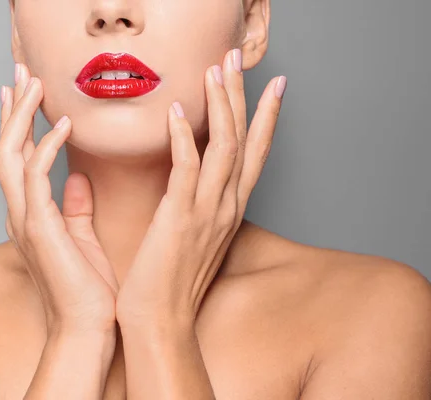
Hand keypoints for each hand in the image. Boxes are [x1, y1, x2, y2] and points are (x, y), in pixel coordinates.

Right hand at [0, 63, 118, 334]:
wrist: (88, 328)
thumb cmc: (88, 288)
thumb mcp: (82, 237)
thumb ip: (75, 206)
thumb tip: (78, 177)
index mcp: (32, 214)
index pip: (18, 158)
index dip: (19, 123)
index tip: (26, 94)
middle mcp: (21, 212)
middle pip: (5, 148)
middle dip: (12, 108)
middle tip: (21, 73)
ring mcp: (26, 219)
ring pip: (10, 155)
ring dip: (21, 116)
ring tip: (35, 83)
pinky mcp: (40, 228)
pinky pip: (37, 176)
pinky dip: (47, 146)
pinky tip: (64, 123)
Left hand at [115, 49, 286, 326]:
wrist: (160, 323)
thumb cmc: (171, 283)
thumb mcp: (193, 238)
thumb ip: (197, 207)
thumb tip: (188, 182)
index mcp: (228, 211)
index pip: (254, 156)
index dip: (264, 118)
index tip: (271, 87)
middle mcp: (226, 207)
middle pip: (245, 140)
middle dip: (243, 96)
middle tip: (237, 59)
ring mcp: (206, 212)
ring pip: (224, 146)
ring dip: (220, 104)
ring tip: (214, 69)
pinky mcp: (179, 219)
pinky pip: (187, 167)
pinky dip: (185, 135)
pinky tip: (178, 109)